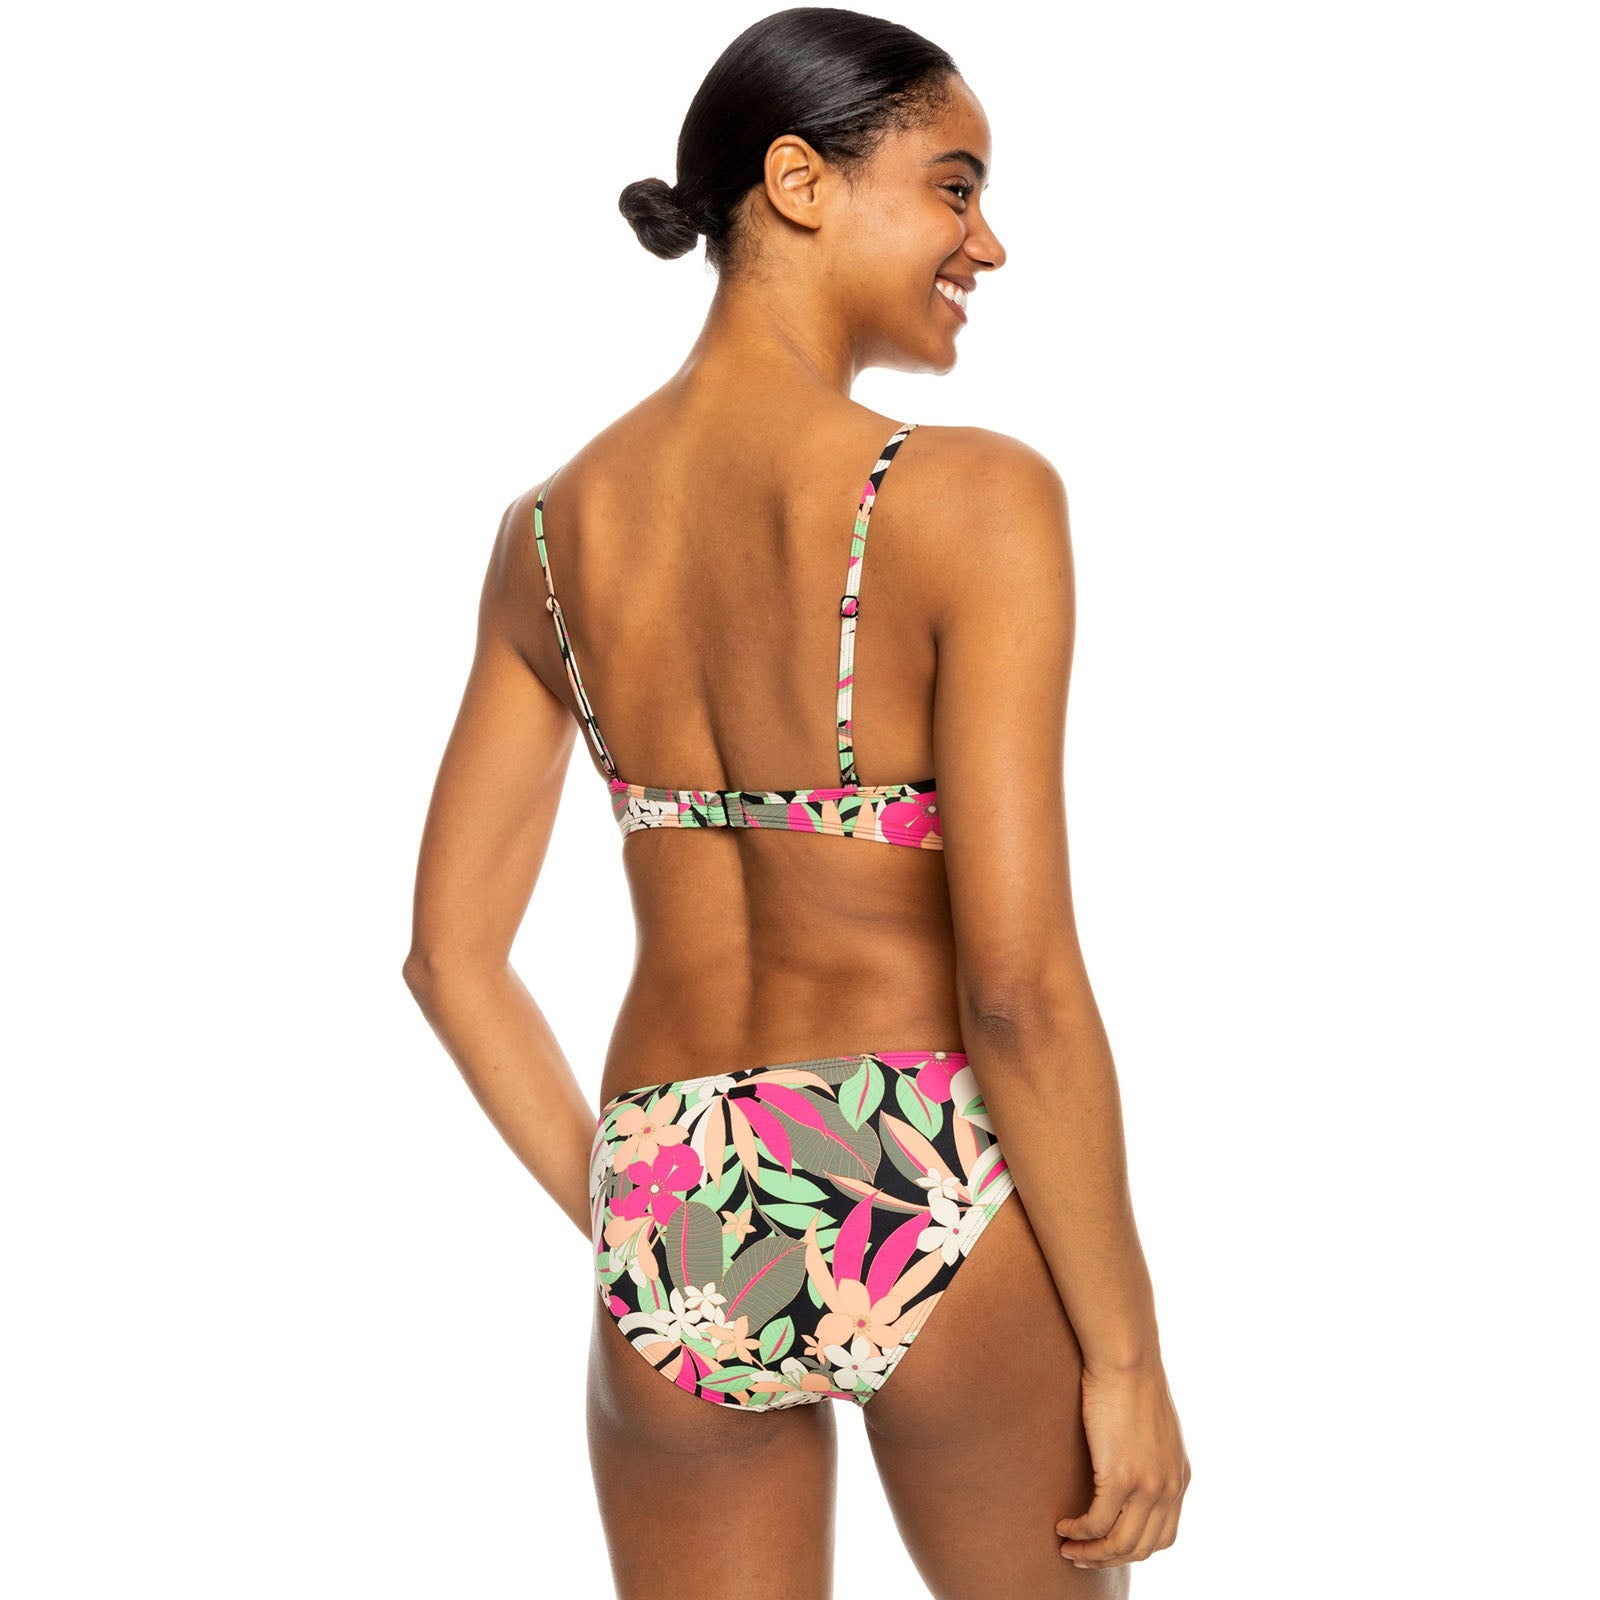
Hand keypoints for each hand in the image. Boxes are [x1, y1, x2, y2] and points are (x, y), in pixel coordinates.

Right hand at [1055, 1361, 1189, 1568]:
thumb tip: (1131, 1466)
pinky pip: (1097, 1521)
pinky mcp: (1120, 1476)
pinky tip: (1063, 1525)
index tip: (1105, 1545)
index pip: (1163, 1536)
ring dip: (1091, 1552)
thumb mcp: (1155, 1427)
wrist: (1126, 1359)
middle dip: (1108, 1558)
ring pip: (1120, 1543)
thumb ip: (1151, 1455)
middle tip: (1081, 1554)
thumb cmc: (1132, 1381)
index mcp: (1179, 1477)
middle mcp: (1169, 1487)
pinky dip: (1079, 1530)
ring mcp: (1147, 1485)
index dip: (1132, 1548)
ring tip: (1068, 1546)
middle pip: (1141, 1547)